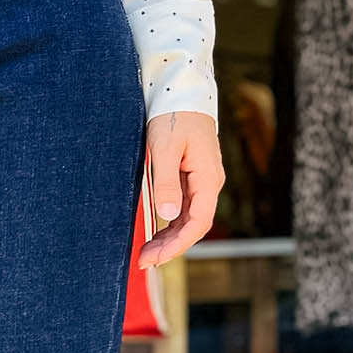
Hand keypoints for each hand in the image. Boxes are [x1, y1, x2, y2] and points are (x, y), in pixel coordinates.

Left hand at [139, 111, 223, 267]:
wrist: (181, 92)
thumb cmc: (173, 116)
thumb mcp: (164, 149)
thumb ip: (165, 183)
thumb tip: (167, 215)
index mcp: (207, 178)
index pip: (198, 223)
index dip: (177, 244)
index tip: (155, 257)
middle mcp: (208, 183)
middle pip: (193, 225)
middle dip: (170, 246)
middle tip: (144, 261)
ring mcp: (201, 180)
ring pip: (188, 219)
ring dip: (169, 237)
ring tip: (146, 252)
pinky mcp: (191, 177)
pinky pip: (183, 207)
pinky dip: (170, 223)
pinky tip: (155, 233)